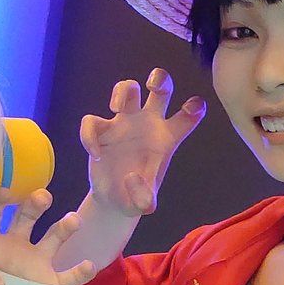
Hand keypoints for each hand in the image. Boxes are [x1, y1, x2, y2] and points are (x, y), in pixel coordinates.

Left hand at [0, 188, 95, 284]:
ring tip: (73, 220)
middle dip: (35, 204)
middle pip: (26, 217)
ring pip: (52, 239)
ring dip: (64, 228)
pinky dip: (80, 272)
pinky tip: (89, 266)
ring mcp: (34, 265)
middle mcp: (14, 247)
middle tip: (43, 197)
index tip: (6, 193)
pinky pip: (68, 277)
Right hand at [80, 68, 204, 216]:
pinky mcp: (101, 130)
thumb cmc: (136, 195)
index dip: (193, 108)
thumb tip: (133, 179)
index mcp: (167, 138)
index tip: (193, 107)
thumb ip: (144, 199)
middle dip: (160, 80)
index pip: (188, 116)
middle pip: (160, 90)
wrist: (113, 199)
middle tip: (153, 85)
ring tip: (116, 108)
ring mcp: (124, 123)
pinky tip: (96, 153)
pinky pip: (92, 121)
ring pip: (128, 89)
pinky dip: (89, 134)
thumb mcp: (142, 204)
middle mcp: (149, 124)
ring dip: (122, 91)